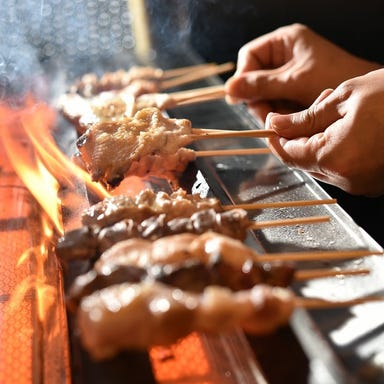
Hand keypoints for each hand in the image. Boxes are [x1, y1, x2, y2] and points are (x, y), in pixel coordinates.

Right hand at [225, 23, 381, 122]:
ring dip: (267, 109)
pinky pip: (273, 102)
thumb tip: (229, 88)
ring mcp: (286, 75)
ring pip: (262, 93)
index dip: (243, 77)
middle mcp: (283, 56)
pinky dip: (277, 113)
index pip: (249, 56)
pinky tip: (285, 120)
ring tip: (279, 120)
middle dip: (257, 98)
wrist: (358, 99)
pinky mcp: (291, 92)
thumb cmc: (333, 79)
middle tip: (265, 115)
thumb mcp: (294, 82)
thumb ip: (261, 85)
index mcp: (284, 42)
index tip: (240, 98)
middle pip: (254, 77)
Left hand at [266, 69, 383, 196]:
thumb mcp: (345, 98)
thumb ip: (304, 117)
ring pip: (322, 162)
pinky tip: (349, 123)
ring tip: (337, 107)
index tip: (271, 122)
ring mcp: (361, 184)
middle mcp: (346, 178)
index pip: (288, 154)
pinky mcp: (372, 181)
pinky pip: (342, 166)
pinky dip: (336, 146)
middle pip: (304, 159)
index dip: (276, 138)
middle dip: (300, 133)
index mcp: (335, 158)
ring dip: (319, 137)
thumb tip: (275, 124)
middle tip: (315, 104)